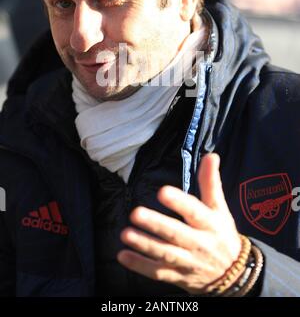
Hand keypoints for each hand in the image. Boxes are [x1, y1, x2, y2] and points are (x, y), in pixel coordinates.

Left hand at [117, 153, 241, 294]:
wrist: (234, 275)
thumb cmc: (222, 233)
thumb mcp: (219, 208)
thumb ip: (211, 181)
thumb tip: (211, 155)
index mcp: (209, 223)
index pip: (194, 211)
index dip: (179, 202)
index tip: (163, 192)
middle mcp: (199, 243)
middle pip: (176, 234)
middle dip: (156, 225)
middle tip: (135, 213)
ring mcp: (188, 262)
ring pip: (165, 254)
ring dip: (144, 245)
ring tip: (125, 233)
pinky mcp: (178, 276)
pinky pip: (157, 273)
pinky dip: (140, 266)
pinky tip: (123, 255)